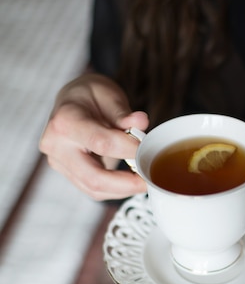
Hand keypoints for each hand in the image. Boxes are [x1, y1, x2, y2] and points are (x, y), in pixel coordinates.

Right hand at [39, 73, 148, 199]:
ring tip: (141, 178)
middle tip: (148, 180)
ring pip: (94, 189)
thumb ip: (123, 113)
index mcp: (65, 120)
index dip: (129, 150)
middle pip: (94, 177)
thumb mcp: (108, 94)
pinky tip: (128, 180)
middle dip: (126, 184)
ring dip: (123, 189)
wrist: (72, 101)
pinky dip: (115, 189)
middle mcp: (56, 145)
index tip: (149, 150)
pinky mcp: (67, 173)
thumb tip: (141, 123)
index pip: (101, 142)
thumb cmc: (90, 95)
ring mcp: (59, 162)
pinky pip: (92, 189)